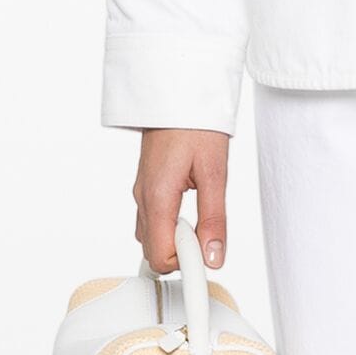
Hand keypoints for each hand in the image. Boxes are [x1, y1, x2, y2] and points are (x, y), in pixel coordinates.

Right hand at [134, 127, 229, 273]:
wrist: (178, 92)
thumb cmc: (194, 124)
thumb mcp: (214, 174)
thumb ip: (214, 219)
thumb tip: (214, 256)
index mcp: (157, 197)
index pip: (160, 257)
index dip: (186, 262)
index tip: (207, 252)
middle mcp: (142, 198)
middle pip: (153, 252)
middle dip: (180, 251)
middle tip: (206, 230)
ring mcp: (141, 192)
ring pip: (151, 237)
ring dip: (175, 237)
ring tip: (200, 215)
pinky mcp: (146, 187)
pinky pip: (152, 220)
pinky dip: (170, 224)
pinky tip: (189, 208)